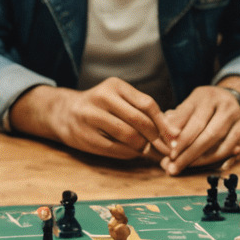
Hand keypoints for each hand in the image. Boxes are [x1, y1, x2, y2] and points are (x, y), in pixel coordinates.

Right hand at [34, 79, 173, 159]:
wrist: (64, 112)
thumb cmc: (100, 106)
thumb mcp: (118, 98)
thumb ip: (141, 110)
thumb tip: (172, 133)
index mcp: (115, 85)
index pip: (147, 104)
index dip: (164, 123)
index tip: (175, 136)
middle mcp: (102, 97)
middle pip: (139, 121)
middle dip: (156, 137)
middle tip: (165, 148)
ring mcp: (91, 117)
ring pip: (129, 136)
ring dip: (143, 147)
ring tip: (147, 149)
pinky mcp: (85, 136)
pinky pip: (116, 149)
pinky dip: (129, 153)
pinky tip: (133, 152)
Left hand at [159, 86, 239, 175]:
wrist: (228, 96)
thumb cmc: (202, 104)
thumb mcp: (188, 105)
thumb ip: (177, 120)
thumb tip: (165, 138)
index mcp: (208, 97)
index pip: (195, 122)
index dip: (182, 141)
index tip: (171, 155)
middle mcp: (226, 106)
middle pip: (210, 135)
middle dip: (191, 154)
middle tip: (176, 167)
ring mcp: (239, 118)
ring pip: (225, 145)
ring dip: (206, 160)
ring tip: (189, 168)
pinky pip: (238, 148)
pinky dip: (228, 160)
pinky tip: (217, 168)